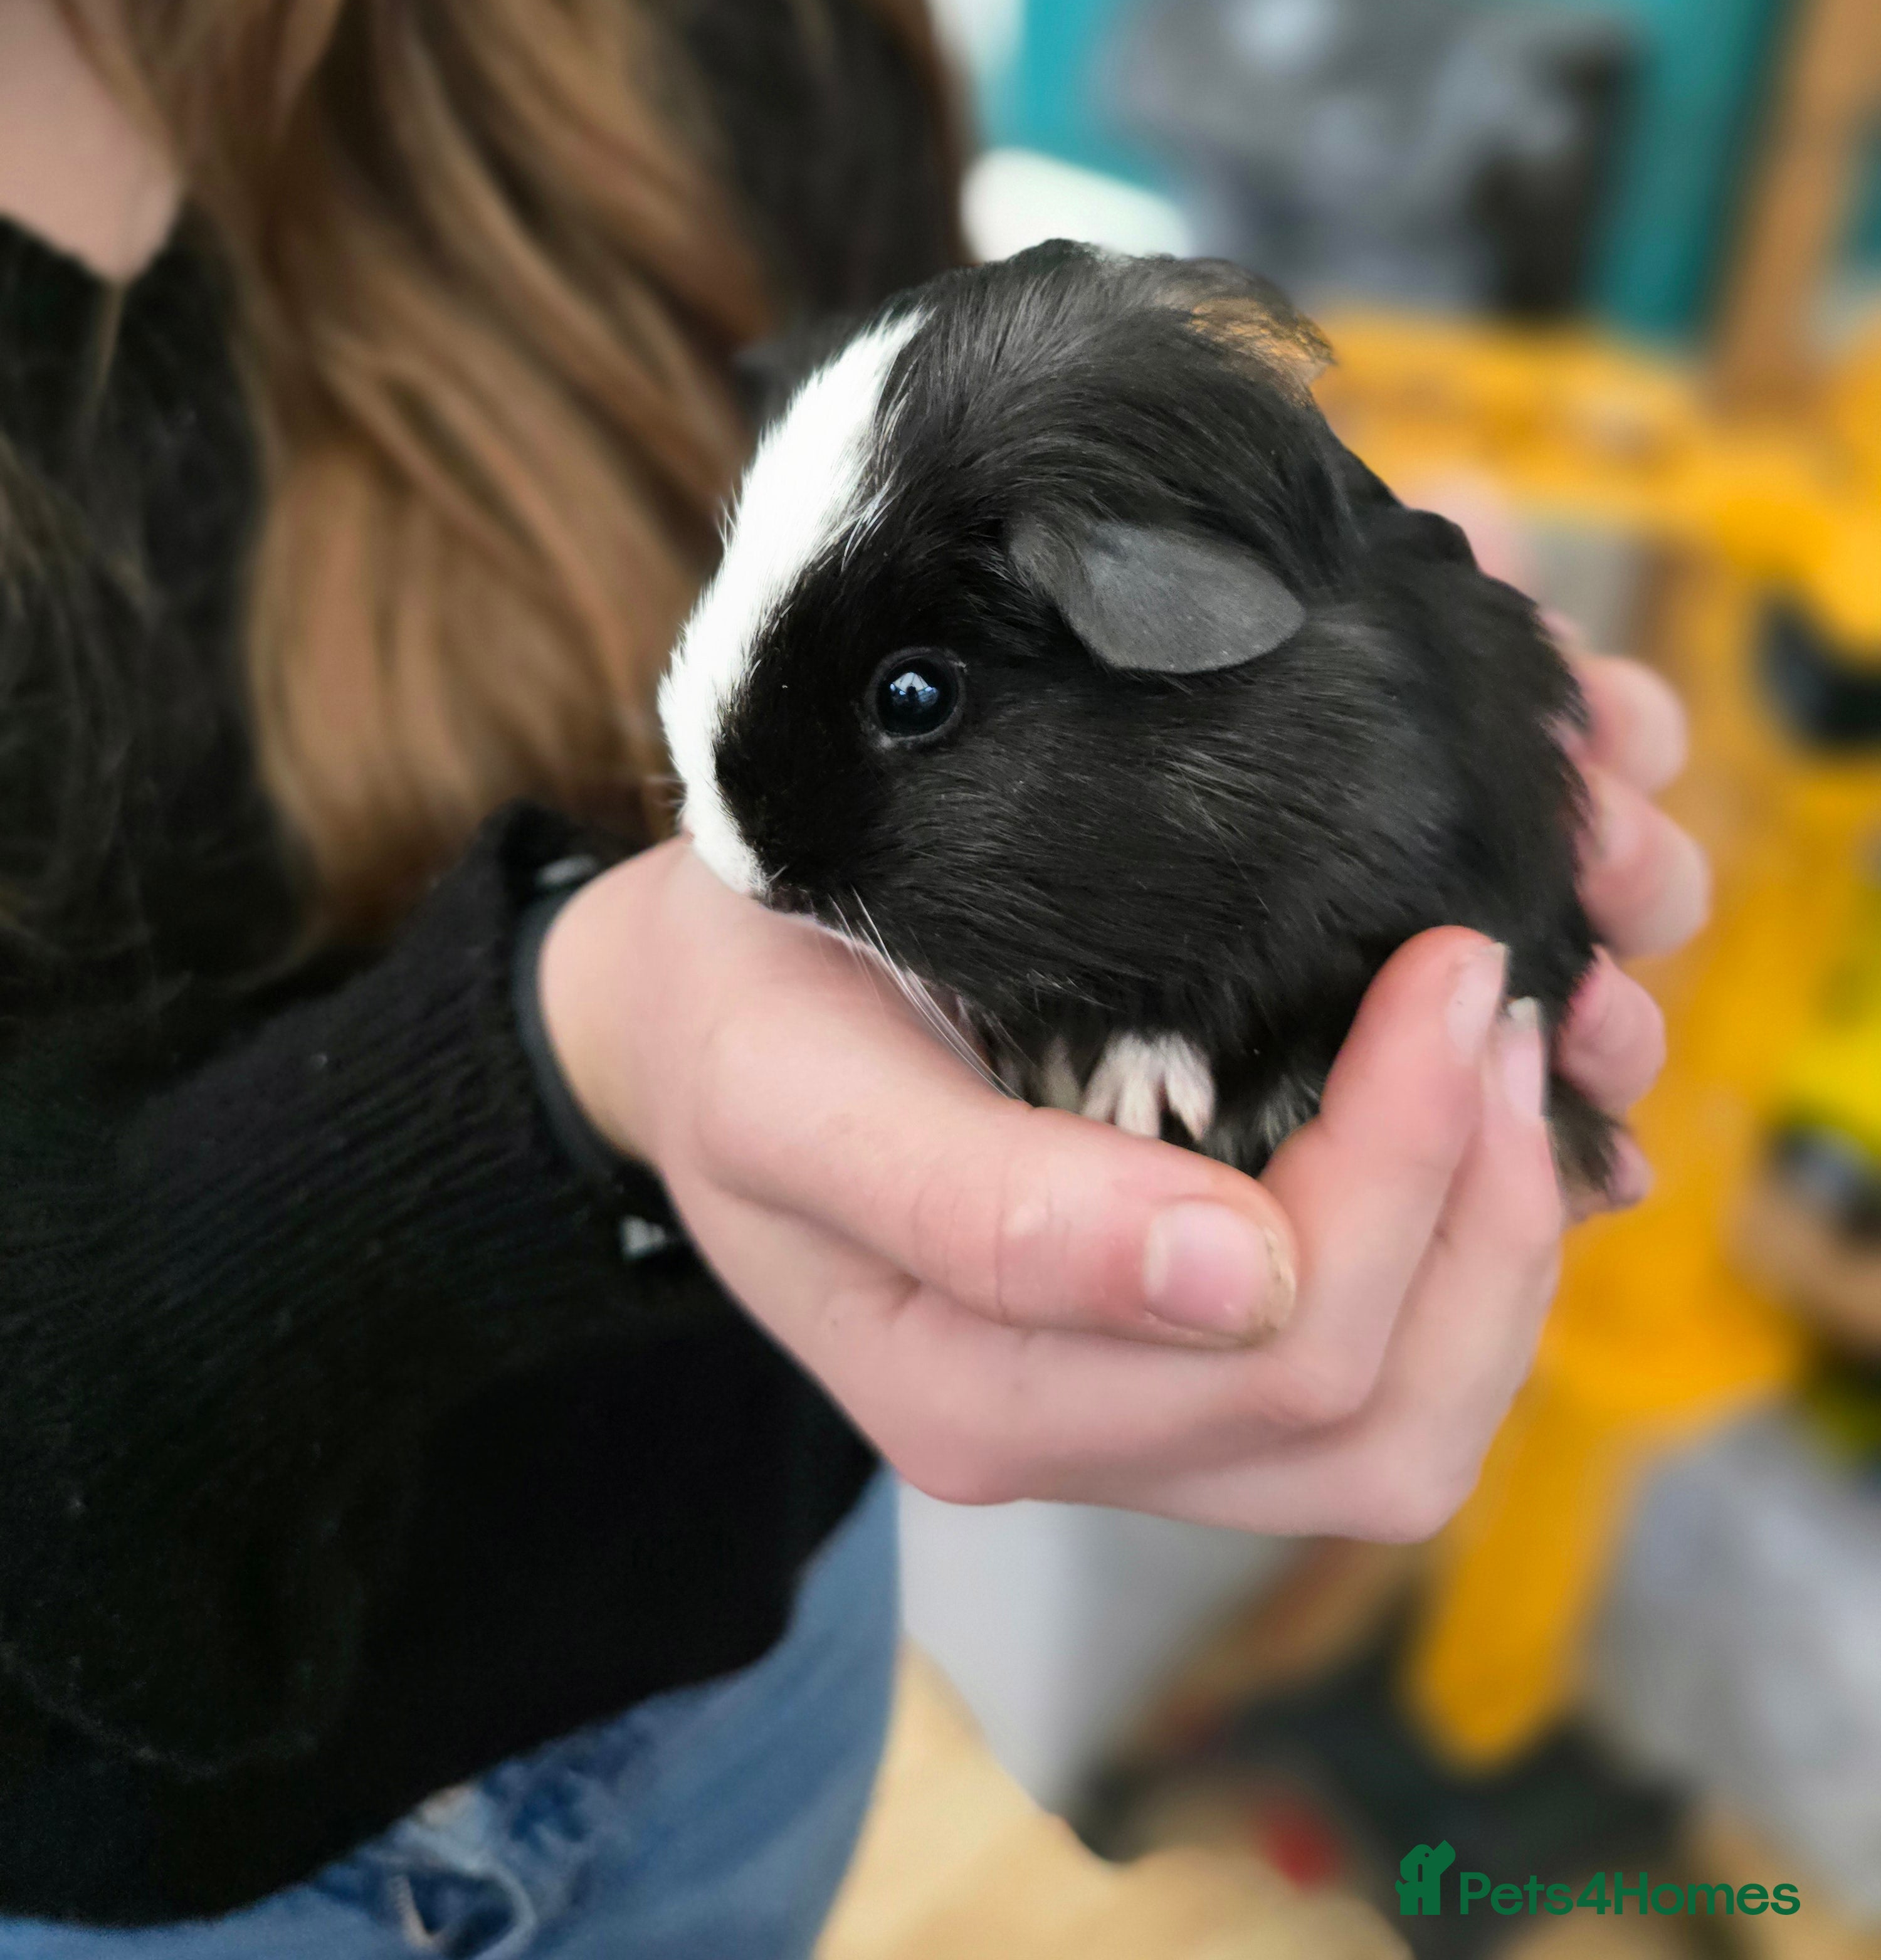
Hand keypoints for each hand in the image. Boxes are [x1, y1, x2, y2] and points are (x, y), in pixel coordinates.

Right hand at [539, 669, 1694, 1532]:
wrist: (688, 1020)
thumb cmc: (734, 1015)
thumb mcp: (799, 1084)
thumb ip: (981, 1208)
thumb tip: (1240, 1281)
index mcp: (972, 1392)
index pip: (1277, 1347)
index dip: (1406, 1160)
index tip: (1450, 959)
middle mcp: (1070, 1439)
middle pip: (1374, 1418)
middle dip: (1481, 1204)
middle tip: (1503, 998)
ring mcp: (1131, 1415)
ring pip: (1403, 1432)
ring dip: (1498, 1249)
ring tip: (1510, 1058)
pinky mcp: (1174, 1359)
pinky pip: (1382, 1382)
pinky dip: (1470, 1263)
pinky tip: (1476, 1121)